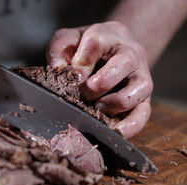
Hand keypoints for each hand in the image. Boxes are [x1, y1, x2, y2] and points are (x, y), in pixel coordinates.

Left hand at [47, 21, 152, 138]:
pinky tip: (115, 131)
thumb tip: (60, 71)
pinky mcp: (142, 98)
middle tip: (83, 93)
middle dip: (99, 83)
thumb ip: (59, 52)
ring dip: (116, 102)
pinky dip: (131, 125)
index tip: (72, 75)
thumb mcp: (67, 41)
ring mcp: (140, 75)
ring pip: (140, 88)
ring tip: (97, 108)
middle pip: (124, 63)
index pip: (97, 41)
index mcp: (109, 34)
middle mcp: (130, 53)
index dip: (82, 61)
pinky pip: (143, 113)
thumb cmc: (83, 48)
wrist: (109, 52)